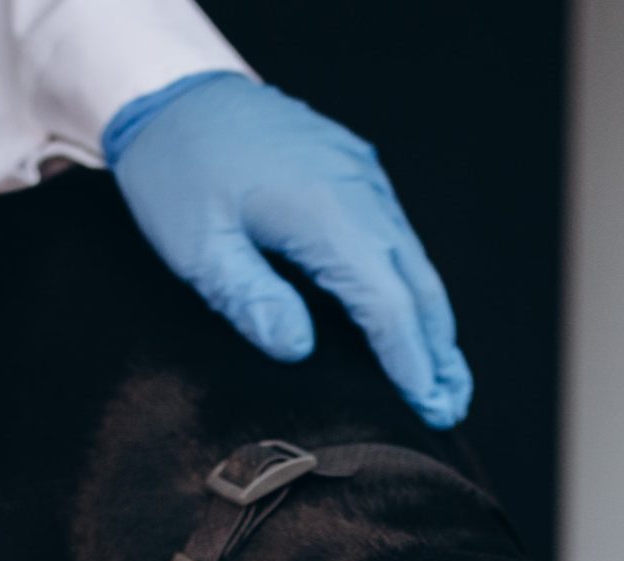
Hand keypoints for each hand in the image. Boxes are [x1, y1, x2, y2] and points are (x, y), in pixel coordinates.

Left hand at [104, 72, 472, 429]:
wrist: (173, 90)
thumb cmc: (177, 168)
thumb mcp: (195, 246)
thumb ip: (249, 299)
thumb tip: (299, 348)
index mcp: (325, 211)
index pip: (386, 302)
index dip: (410, 360)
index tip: (429, 407)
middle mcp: (359, 189)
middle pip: (419, 283)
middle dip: (439, 350)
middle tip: (451, 407)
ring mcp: (361, 174)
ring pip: (414, 258)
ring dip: (430, 318)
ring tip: (441, 373)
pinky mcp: (352, 168)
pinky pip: (396, 233)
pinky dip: (409, 280)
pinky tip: (407, 311)